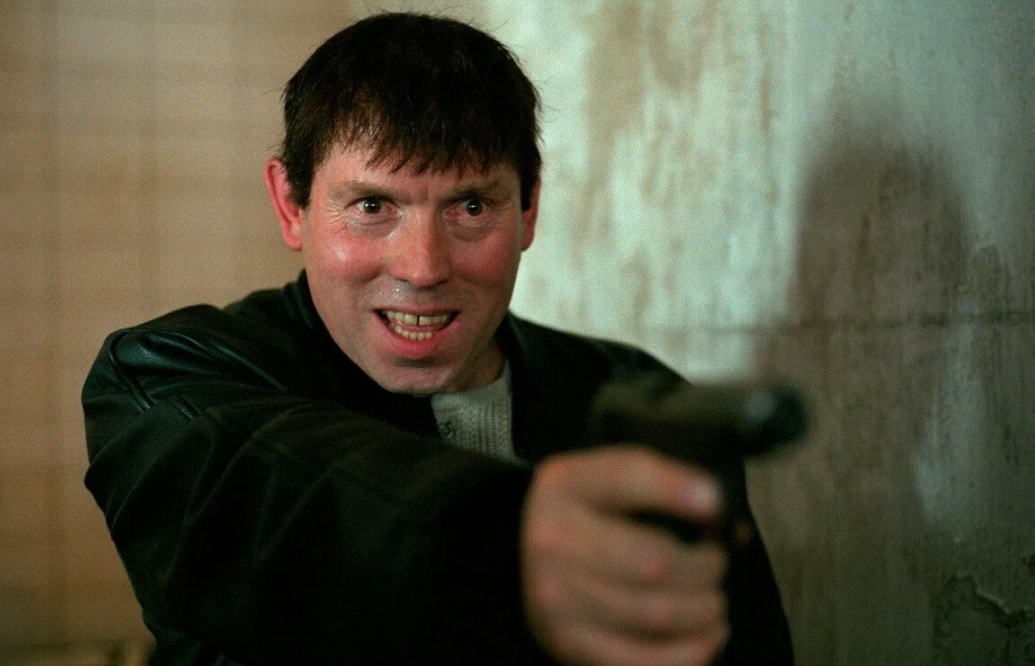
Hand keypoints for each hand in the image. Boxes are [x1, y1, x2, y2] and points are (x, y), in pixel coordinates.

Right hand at [521, 446, 729, 665]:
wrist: (537, 555)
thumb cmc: (589, 514)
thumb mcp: (609, 476)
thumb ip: (660, 480)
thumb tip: (715, 504)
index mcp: (565, 486)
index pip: (628, 477)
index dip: (678, 490)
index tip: (715, 504)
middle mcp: (552, 541)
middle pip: (655, 562)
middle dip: (706, 566)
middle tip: (715, 562)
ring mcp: (557, 600)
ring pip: (659, 614)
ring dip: (705, 609)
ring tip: (711, 598)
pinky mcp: (569, 645)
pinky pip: (646, 661)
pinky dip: (692, 652)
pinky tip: (707, 635)